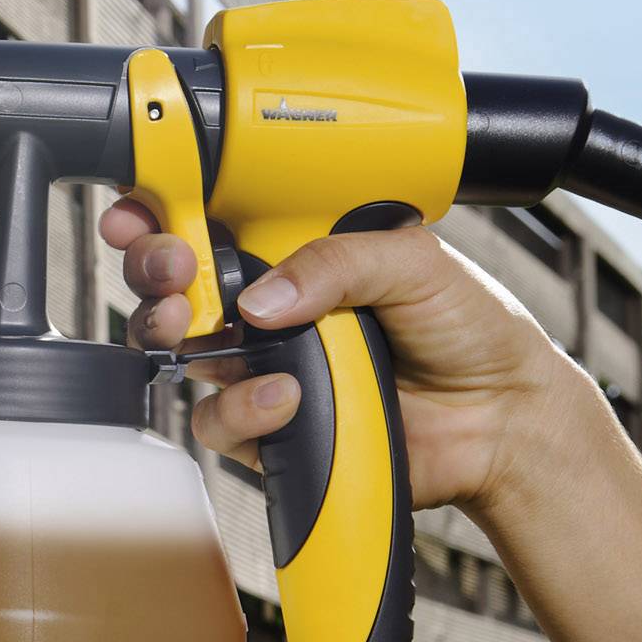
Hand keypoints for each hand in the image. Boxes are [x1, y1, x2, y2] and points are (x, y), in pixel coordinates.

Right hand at [100, 200, 584, 520]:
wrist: (502, 419)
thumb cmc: (470, 330)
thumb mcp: (413, 262)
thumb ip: (336, 262)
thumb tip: (258, 298)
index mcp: (297, 252)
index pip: (212, 222)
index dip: (163, 213)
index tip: (138, 213)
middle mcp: (271, 308)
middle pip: (176, 285)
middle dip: (156, 272)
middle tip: (173, 271)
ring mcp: (266, 368)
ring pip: (182, 354)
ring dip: (184, 339)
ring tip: (216, 335)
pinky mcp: (270, 428)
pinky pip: (220, 421)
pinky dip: (243, 409)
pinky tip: (286, 397)